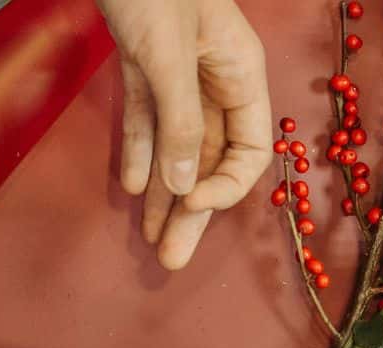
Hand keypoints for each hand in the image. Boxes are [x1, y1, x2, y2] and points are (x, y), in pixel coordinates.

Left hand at [95, 0, 272, 269]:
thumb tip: (184, 185)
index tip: (192, 203)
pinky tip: (133, 187)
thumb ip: (179, 119)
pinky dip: (141, 152)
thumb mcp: (169, 53)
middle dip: (191, 210)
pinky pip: (148, 119)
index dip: (224, 185)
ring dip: (165, 194)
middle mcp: (215, 78)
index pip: (249, 149)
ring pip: (178, 146)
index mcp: (240, 71)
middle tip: (171, 259)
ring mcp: (179, 73)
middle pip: (210, 159)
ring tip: (151, 241)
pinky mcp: (143, 64)